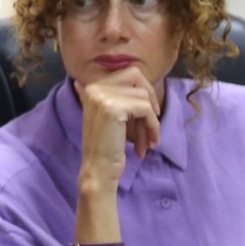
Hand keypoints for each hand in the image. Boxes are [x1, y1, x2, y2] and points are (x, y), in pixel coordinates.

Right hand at [76, 65, 161, 193]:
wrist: (98, 171)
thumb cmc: (107, 147)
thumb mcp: (108, 115)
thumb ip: (112, 96)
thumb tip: (107, 77)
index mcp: (92, 87)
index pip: (129, 74)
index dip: (144, 91)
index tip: (148, 114)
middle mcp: (94, 88)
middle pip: (136, 77)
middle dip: (150, 99)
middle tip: (152, 123)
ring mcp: (102, 96)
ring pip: (143, 97)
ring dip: (151, 122)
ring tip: (147, 142)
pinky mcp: (113, 108)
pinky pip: (145, 109)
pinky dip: (152, 127)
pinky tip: (147, 144)